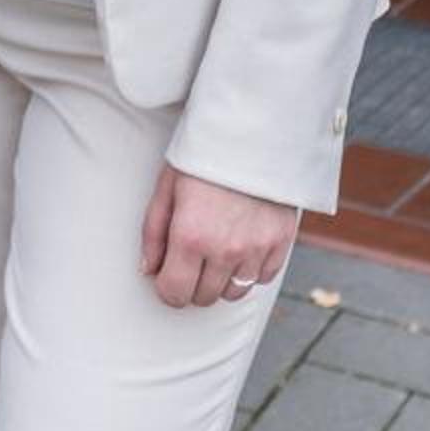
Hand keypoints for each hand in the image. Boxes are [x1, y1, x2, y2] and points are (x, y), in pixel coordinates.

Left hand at [140, 164, 297, 308]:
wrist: (251, 133)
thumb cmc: (202, 157)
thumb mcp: (166, 188)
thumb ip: (153, 233)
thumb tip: (148, 270)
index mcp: (190, 236)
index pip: (175, 293)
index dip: (166, 288)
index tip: (167, 276)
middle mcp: (224, 249)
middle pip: (203, 297)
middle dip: (192, 284)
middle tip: (190, 260)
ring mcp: (255, 249)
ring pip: (234, 293)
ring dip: (221, 281)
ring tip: (215, 253)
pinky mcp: (280, 243)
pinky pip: (263, 278)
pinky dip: (250, 270)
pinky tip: (241, 247)